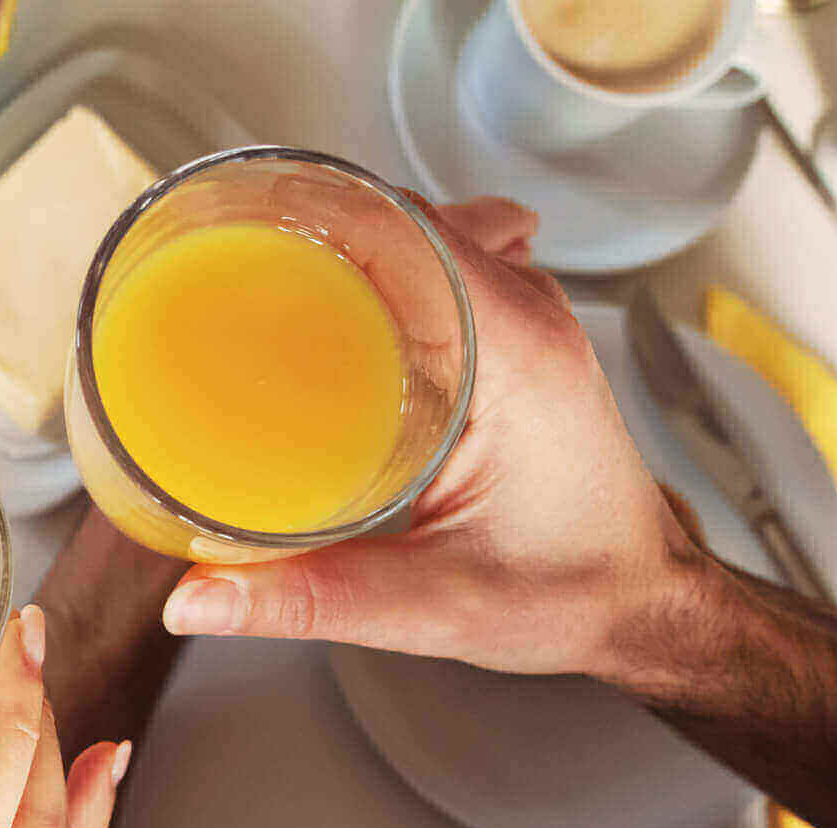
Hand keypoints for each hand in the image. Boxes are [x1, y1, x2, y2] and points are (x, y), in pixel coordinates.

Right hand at [160, 197, 701, 678]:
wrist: (642, 606)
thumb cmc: (569, 596)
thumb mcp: (432, 607)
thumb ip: (310, 601)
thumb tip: (194, 601)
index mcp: (517, 350)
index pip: (407, 226)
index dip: (314, 211)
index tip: (232, 228)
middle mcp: (526, 313)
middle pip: (398, 220)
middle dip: (302, 228)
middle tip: (212, 267)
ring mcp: (523, 317)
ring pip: (415, 239)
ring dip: (335, 247)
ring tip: (247, 281)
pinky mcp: (509, 339)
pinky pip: (430, 272)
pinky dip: (369, 274)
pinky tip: (315, 312)